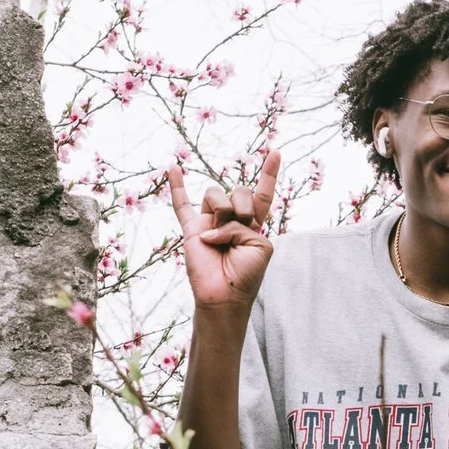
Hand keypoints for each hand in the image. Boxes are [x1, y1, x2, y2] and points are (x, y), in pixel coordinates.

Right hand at [171, 150, 280, 316]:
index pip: (262, 193)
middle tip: (242, 227)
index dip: (269, 173)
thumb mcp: (260, 245)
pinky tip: (173, 168)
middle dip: (244, 206)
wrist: (224, 295)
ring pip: (215, 193)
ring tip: (220, 235)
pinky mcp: (191, 229)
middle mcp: (232, 218)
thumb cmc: (246, 275)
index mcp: (254, 223)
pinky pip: (181, 203)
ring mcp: (210, 221)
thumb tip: (214, 223)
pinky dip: (176, 185)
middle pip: (239, 190)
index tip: (275, 152)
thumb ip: (243, 225)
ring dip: (223, 210)